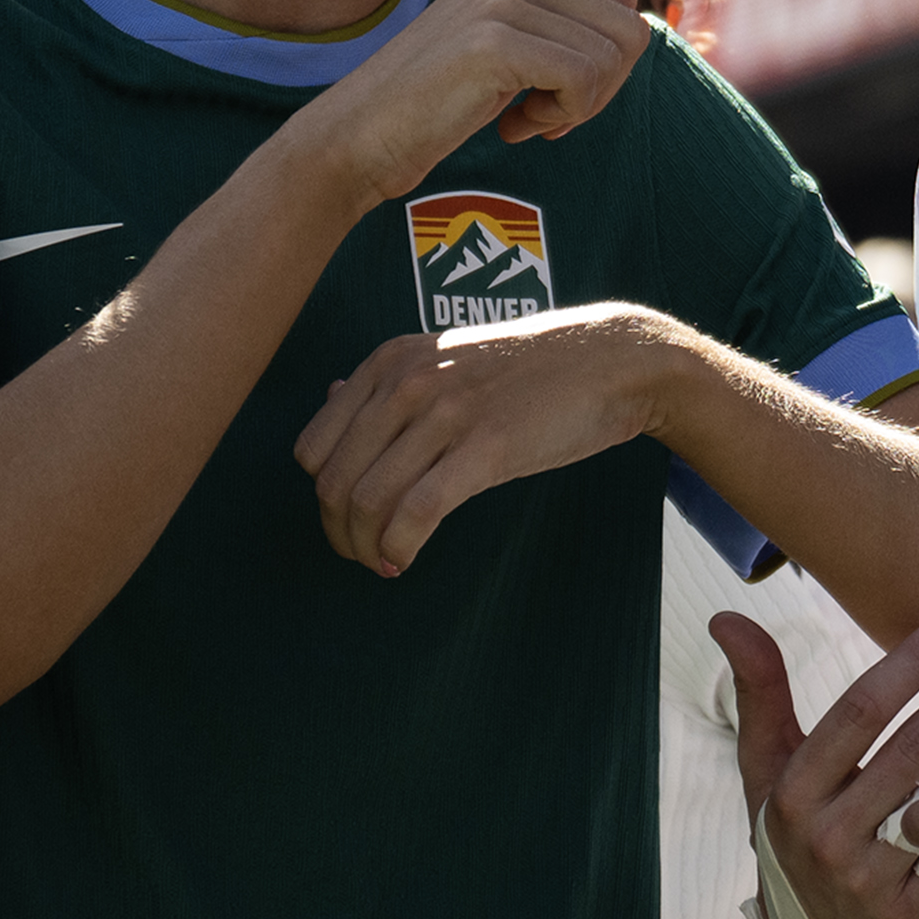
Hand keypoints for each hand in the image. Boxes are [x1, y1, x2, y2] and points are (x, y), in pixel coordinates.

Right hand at [293, 0, 648, 205]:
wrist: (360, 136)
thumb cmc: (438, 103)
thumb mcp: (507, 46)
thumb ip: (561, 25)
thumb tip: (641, 30)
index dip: (605, 55)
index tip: (556, 88)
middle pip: (627, 24)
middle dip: (604, 83)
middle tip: (548, 111)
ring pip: (612, 55)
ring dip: (579, 104)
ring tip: (523, 116)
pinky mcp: (494, 41)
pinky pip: (583, 79)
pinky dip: (562, 117)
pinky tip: (513, 126)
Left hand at [295, 304, 683, 573]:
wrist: (605, 360)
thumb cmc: (525, 369)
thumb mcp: (445, 356)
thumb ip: (386, 381)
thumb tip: (330, 398)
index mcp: (389, 361)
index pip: (313, 448)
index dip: (322, 498)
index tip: (347, 523)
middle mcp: (407, 382)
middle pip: (333, 482)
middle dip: (339, 534)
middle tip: (362, 556)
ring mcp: (446, 411)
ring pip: (368, 500)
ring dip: (367, 548)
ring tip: (386, 562)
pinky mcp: (487, 446)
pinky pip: (417, 511)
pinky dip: (400, 547)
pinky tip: (406, 559)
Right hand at [725, 611, 918, 918]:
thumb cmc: (798, 829)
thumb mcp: (768, 767)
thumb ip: (759, 692)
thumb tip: (725, 617)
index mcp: (794, 791)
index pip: (858, 712)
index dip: (908, 664)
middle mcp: (829, 835)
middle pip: (911, 752)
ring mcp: (873, 877)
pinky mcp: (914, 910)